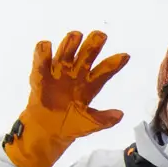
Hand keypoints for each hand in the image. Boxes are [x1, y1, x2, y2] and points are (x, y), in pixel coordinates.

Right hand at [3, 29, 128, 166]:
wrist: (48, 131)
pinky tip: (46, 46)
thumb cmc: (70, 125)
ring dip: (71, 44)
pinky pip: (42, 62)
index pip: (104, 70)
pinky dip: (42, 53)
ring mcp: (59, 73)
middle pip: (86, 55)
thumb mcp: (90, 124)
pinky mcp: (42, 76)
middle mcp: (76, 74)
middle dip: (93, 45)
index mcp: (90, 84)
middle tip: (101, 36)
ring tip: (76, 35)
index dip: (114, 63)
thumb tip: (120, 114)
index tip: (125, 56)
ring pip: (66, 53)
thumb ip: (104, 119)